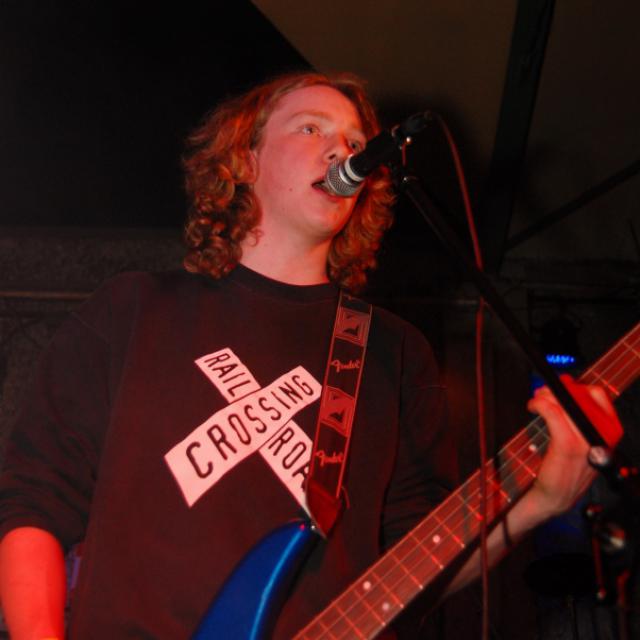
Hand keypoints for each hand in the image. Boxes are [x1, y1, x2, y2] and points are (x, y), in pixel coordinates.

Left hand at [526, 377, 622, 519]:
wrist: (557, 495)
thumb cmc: (567, 466)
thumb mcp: (582, 438)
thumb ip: (580, 414)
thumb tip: (567, 385)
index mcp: (611, 430)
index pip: (598, 394)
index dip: (576, 386)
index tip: (562, 386)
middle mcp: (603, 434)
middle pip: (579, 394)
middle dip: (556, 389)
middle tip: (542, 393)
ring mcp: (586, 439)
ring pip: (563, 401)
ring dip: (545, 396)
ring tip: (536, 402)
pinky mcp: (567, 444)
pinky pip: (551, 412)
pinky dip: (539, 404)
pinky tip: (533, 408)